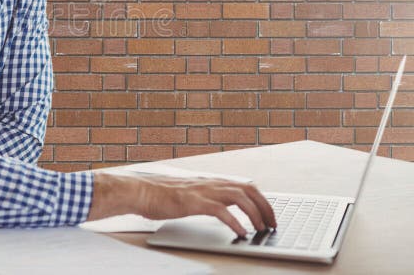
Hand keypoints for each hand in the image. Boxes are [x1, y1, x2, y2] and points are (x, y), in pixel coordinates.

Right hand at [87, 173, 276, 237]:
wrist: (140, 191)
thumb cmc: (160, 195)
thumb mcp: (188, 195)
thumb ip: (204, 198)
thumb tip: (219, 208)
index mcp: (210, 181)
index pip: (245, 185)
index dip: (261, 199)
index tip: (269, 214)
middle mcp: (210, 183)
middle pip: (249, 189)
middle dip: (265, 207)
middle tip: (272, 224)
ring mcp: (203, 191)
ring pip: (240, 198)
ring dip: (255, 214)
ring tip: (261, 230)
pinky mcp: (195, 202)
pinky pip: (222, 211)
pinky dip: (235, 222)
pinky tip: (240, 233)